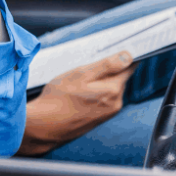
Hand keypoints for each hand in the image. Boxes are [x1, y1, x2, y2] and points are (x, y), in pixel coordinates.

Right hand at [18, 51, 136, 155]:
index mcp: (113, 90)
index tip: (112, 51)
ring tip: (77, 82)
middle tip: (84, 67)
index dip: (122, 57)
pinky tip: (77, 93)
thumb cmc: (59, 98)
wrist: (47, 125)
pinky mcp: (100, 118)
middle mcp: (116, 103)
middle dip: (105, 70)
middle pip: (118, 78)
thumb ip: (106, 65)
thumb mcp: (80, 74)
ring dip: (97, 82)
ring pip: (109, 88)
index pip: (128, 68)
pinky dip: (93, 92)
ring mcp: (108, 112)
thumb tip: (127, 56)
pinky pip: (102, 99)